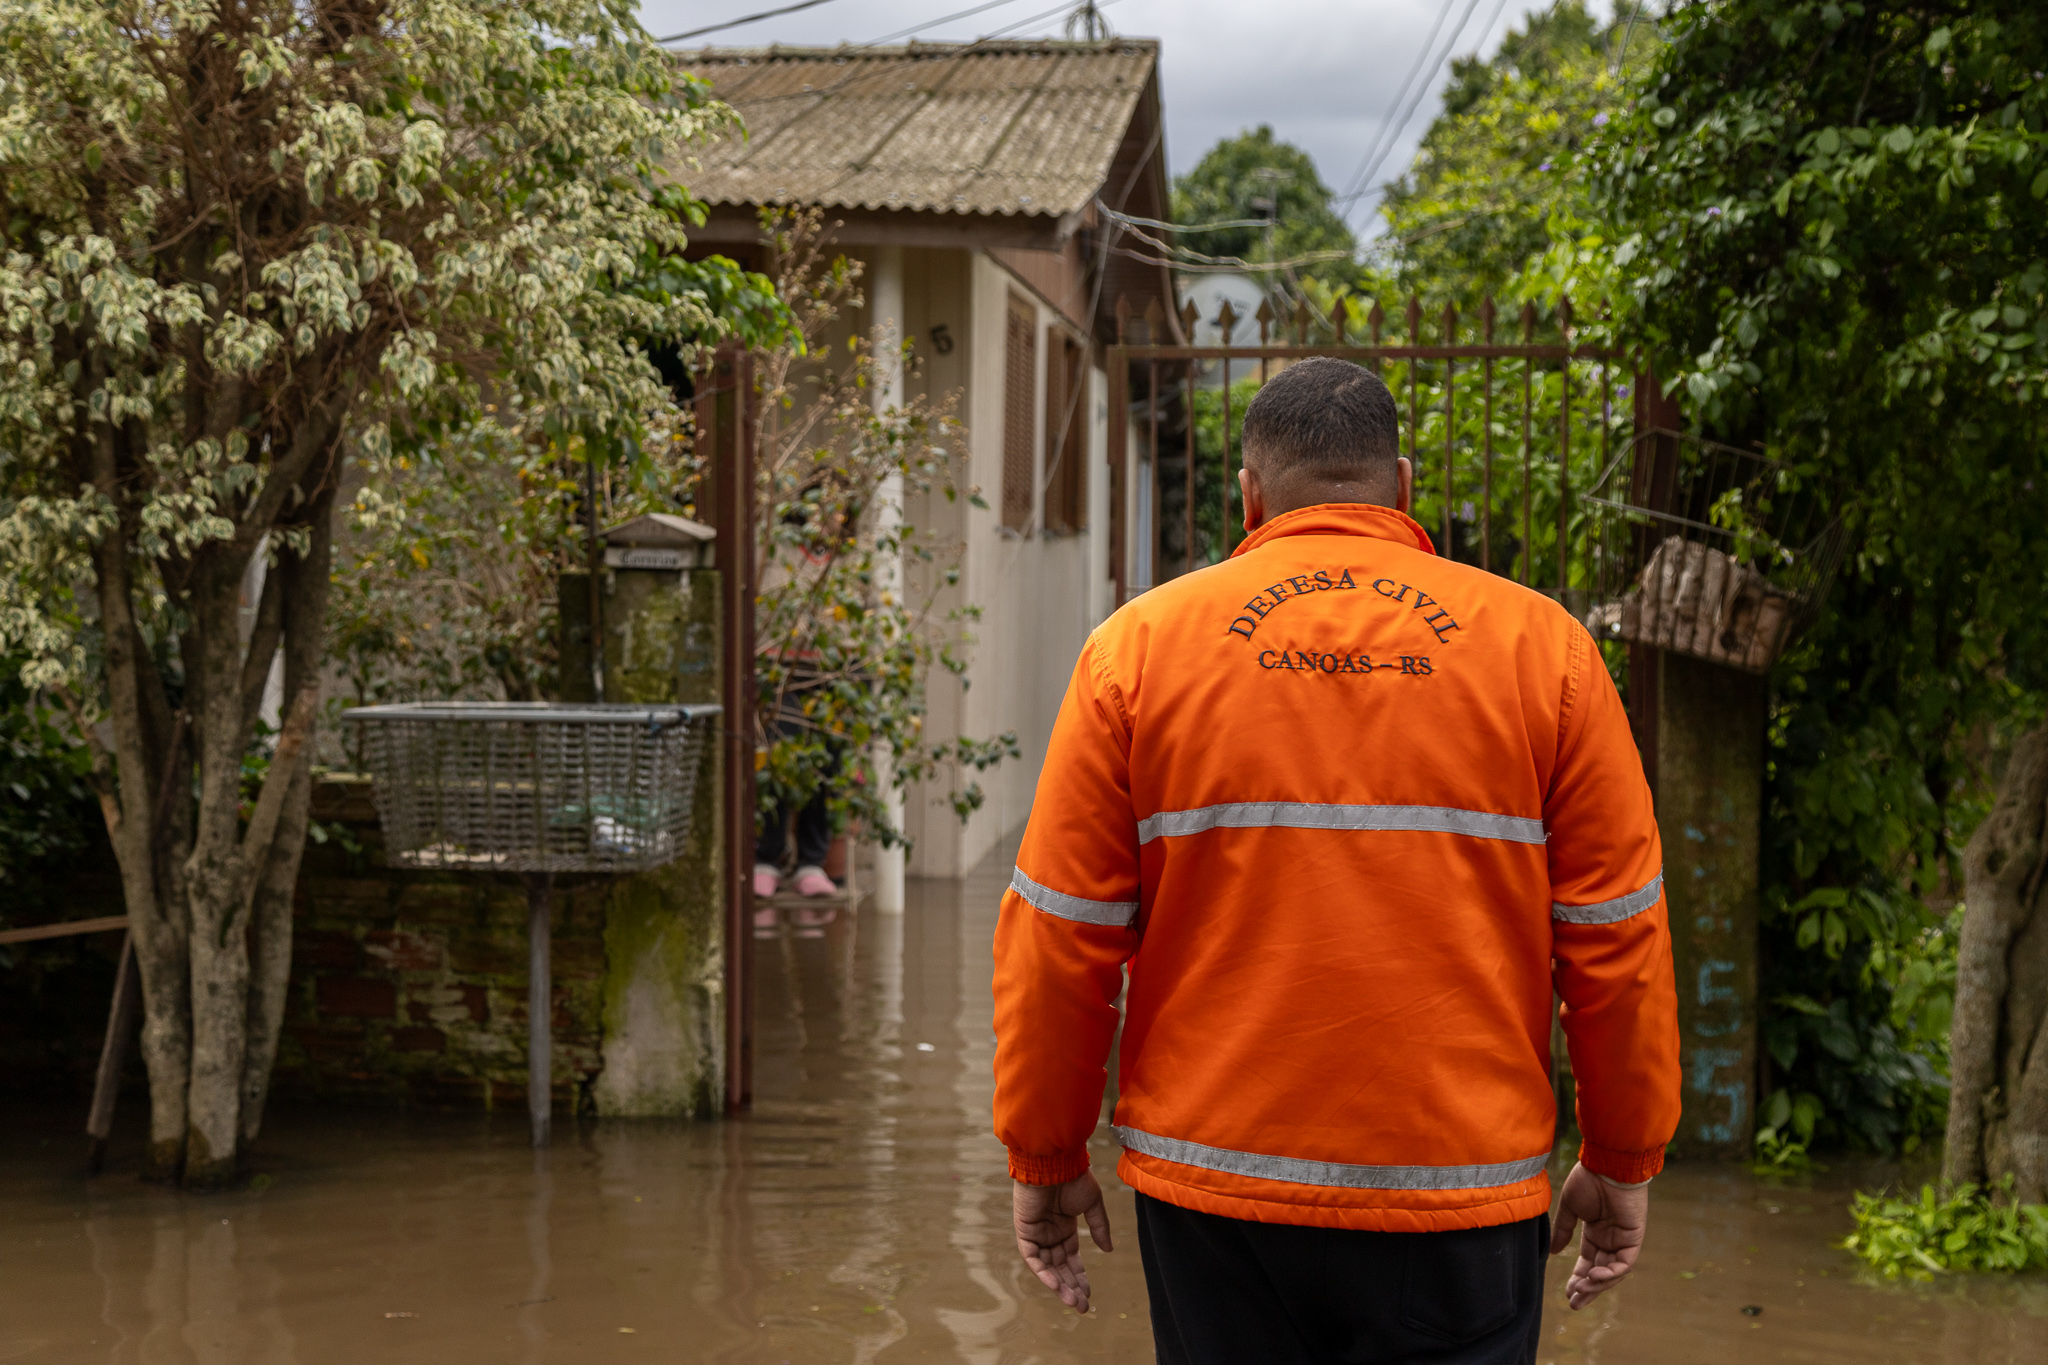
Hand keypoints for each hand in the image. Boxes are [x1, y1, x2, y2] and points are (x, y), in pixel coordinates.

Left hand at [1013, 1171, 1113, 1314]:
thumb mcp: (1092, 1204)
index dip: (1080, 1277)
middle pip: (1059, 1267)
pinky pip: (1032, 1258)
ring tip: (1073, 1302)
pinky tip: (1056, 1285)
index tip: (1089, 1295)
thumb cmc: (1074, 1177)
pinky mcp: (1024, 1231)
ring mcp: (1036, 1233)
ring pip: (1047, 1267)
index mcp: (1064, 1227)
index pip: (1071, 1259)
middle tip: (1083, 1307)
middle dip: (1071, 1287)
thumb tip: (1108, 1250)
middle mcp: (1049, 1233)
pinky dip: (1043, 1272)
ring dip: (1059, 1285)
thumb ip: (1099, 1227)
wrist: (1054, 1161)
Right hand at [1548, 1162, 1648, 1309]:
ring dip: (1598, 1284)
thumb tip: (1555, 1252)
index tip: (1567, 1293)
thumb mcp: (1570, 1208)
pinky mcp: (1634, 1238)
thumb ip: (1564, 1230)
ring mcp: (1623, 1240)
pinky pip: (1624, 1263)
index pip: (1587, 1262)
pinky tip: (1595, 1275)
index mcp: (1595, 1232)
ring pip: (1613, 1272)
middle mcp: (1610, 1239)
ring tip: (1581, 1291)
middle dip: (1588, 1289)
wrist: (1606, 1164)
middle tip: (1574, 1304)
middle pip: (1600, 1272)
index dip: (1577, 1278)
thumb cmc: (1587, 1180)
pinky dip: (1611, 1272)